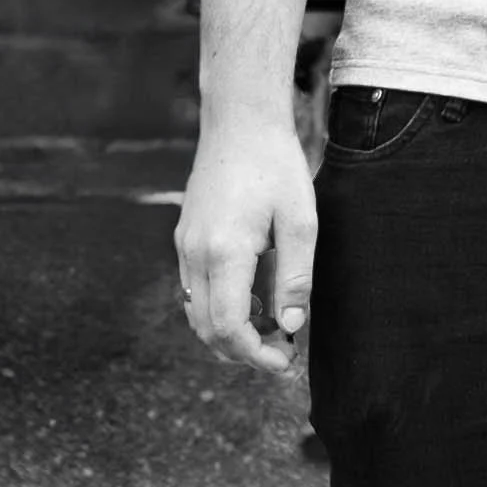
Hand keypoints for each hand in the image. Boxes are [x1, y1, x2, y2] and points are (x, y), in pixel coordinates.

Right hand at [174, 114, 316, 375]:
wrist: (240, 124)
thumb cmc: (276, 167)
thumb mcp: (301, 223)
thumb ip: (295, 278)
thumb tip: (290, 327)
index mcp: (224, 252)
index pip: (229, 327)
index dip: (255, 355)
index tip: (285, 362)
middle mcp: (195, 254)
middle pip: (207, 329)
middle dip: (243, 353)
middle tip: (283, 354)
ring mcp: (185, 246)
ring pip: (197, 314)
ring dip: (230, 334)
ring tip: (272, 330)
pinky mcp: (185, 239)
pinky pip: (195, 291)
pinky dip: (220, 310)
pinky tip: (255, 303)